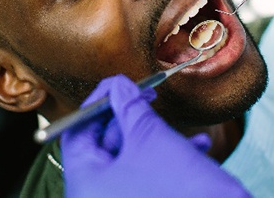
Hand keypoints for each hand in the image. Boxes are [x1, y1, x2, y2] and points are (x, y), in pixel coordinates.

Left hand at [60, 74, 250, 197]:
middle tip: (147, 96)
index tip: (117, 86)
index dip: (96, 103)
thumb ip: (128, 105)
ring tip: (179, 126)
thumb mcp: (150, 137)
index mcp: (86, 184)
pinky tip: (197, 145)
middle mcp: (97, 196)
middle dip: (130, 117)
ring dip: (156, 135)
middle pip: (103, 142)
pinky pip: (147, 172)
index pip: (76, 132)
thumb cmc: (181, 190)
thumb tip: (118, 85)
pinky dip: (168, 155)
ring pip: (130, 155)